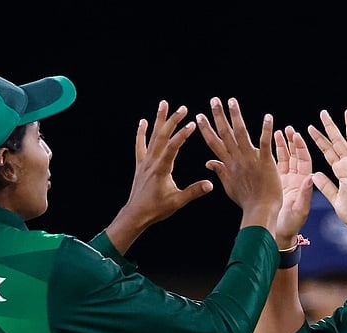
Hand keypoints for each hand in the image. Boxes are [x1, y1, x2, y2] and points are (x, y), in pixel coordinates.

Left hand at [111, 101, 214, 241]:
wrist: (136, 214)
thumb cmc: (156, 209)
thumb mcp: (177, 201)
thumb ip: (194, 192)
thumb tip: (210, 184)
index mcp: (161, 169)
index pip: (173, 147)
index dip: (183, 135)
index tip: (192, 123)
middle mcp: (152, 162)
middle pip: (162, 136)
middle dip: (173, 120)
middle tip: (183, 108)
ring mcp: (144, 162)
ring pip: (152, 136)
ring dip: (159, 120)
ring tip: (164, 104)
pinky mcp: (140, 164)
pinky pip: (140, 145)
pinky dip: (141, 133)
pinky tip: (143, 122)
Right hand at [196, 97, 281, 230]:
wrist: (260, 211)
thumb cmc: (246, 201)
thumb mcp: (229, 187)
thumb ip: (220, 172)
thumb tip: (209, 163)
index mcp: (228, 165)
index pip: (214, 143)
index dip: (206, 129)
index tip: (199, 116)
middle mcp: (236, 159)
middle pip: (224, 134)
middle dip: (218, 116)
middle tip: (214, 99)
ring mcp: (250, 160)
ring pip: (240, 133)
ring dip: (235, 116)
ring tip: (232, 100)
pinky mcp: (264, 162)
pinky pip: (264, 142)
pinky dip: (266, 129)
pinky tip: (268, 116)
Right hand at [274, 125, 314, 246]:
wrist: (280, 234)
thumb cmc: (292, 225)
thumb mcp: (301, 211)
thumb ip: (306, 195)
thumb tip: (311, 178)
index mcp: (304, 184)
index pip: (305, 161)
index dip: (301, 148)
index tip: (297, 136)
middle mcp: (296, 179)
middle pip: (296, 156)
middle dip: (292, 142)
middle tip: (288, 129)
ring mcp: (286, 180)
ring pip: (285, 158)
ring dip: (282, 144)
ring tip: (278, 132)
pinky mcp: (276, 182)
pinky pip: (276, 164)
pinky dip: (273, 153)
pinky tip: (268, 143)